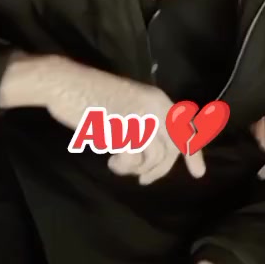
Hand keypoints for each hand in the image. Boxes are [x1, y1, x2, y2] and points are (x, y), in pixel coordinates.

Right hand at [46, 59, 205, 184]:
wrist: (67, 82)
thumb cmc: (92, 95)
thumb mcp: (128, 106)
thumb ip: (145, 124)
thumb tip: (155, 154)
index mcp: (159, 99)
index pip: (186, 128)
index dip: (193, 152)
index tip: (198, 173)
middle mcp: (156, 107)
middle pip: (174, 147)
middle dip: (162, 169)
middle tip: (145, 180)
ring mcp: (140, 117)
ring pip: (155, 156)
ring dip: (137, 168)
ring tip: (119, 164)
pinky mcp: (123, 128)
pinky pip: (134, 158)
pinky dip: (124, 166)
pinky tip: (111, 160)